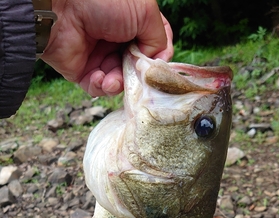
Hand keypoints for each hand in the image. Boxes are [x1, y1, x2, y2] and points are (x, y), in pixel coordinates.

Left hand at [42, 0, 172, 96]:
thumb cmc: (103, 0)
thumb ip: (159, 39)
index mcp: (134, 22)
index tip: (157, 65)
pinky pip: (99, 89)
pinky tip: (99, 77)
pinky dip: (102, 87)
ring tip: (112, 79)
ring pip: (121, 82)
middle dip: (139, 76)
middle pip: (139, 69)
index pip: (155, 46)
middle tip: (136, 76)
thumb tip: (155, 63)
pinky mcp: (83, 72)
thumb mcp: (144, 11)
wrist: (61, 7)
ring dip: (119, 84)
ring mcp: (101, 57)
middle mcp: (119, 40)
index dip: (159, 58)